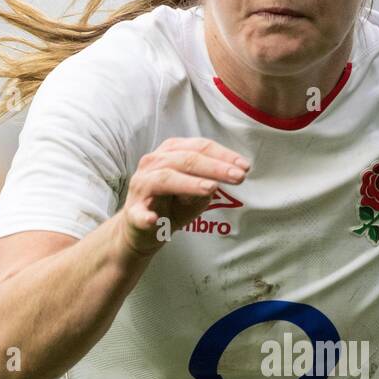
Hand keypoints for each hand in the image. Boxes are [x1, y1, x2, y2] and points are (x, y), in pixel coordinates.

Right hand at [118, 137, 249, 257]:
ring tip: (212, 188)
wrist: (143, 230)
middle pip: (185, 159)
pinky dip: (146, 216)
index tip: (245, 166)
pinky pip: (139, 213)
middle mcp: (153, 164)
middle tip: (239, 177)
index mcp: (169, 153)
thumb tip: (225, 177)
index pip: (198, 148)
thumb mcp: (196, 193)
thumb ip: (208, 183)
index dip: (223, 155)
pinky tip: (154, 220)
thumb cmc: (172, 205)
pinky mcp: (133, 212)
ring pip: (165, 179)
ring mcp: (141, 187)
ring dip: (189, 183)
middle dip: (214, 167)